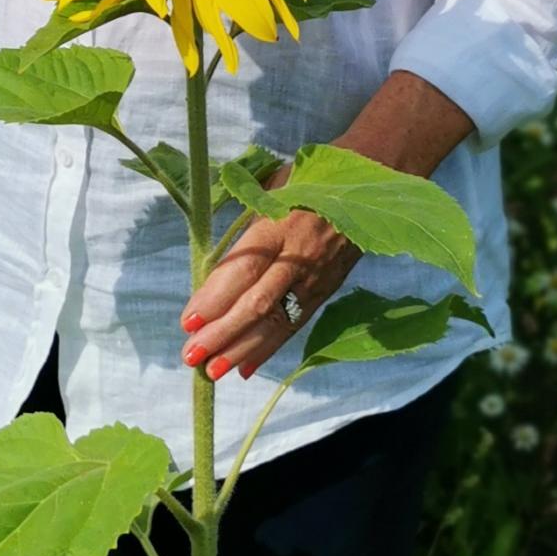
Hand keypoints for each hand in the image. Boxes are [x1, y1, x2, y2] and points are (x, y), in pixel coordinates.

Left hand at [179, 174, 360, 382]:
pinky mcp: (325, 293)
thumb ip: (246, 226)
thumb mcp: (272, 190)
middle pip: (257, 302)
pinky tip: (245, 368)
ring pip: (276, 321)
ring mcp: (315, 279)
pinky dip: (269, 348)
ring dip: (242, 350)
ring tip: (212, 372)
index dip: (215, 298)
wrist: (368, 190)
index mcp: (279, 225)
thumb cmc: (308, 183)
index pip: (243, 268)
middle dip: (222, 333)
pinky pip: (294, 325)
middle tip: (191, 355)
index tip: (188, 321)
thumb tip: (211, 265)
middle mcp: (297, 257)